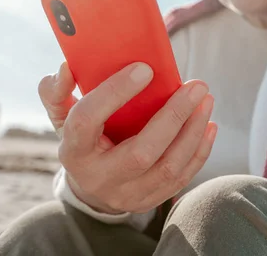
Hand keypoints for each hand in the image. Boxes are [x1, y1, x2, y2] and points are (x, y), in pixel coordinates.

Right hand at [38, 61, 216, 214]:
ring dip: (193, 131)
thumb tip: (67, 68)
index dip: (114, 93)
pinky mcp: (150, 200)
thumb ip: (57, 91)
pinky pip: (182, 178)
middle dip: (173, 116)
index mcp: (74, 150)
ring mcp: (127, 193)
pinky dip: (199, 150)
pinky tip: (209, 124)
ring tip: (205, 100)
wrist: (91, 186)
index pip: (88, 120)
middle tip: (196, 85)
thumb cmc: (82, 138)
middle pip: (141, 152)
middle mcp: (99, 177)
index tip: (145, 68)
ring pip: (168, 168)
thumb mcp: (62, 116)